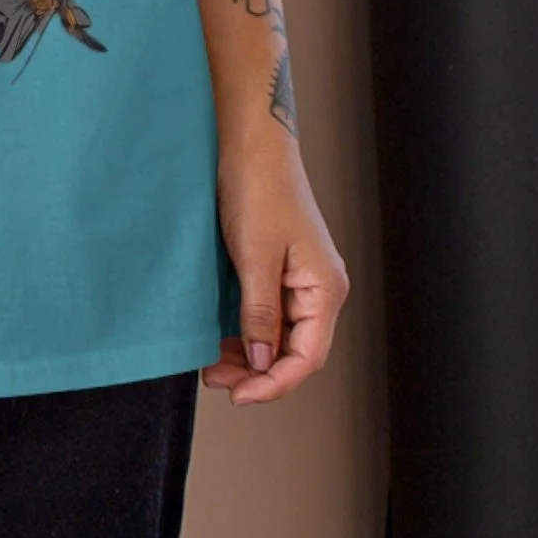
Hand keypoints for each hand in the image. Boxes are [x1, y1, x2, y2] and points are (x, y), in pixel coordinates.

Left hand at [200, 131, 348, 404]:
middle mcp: (318, 289)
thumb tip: (262, 362)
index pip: (307, 358)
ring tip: (212, 364)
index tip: (238, 395)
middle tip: (215, 380)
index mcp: (325, 289)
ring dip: (249, 355)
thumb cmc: (258, 189)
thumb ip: (259, 313)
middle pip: (294, 352)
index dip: (274, 383)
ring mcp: (299, 279)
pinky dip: (245, 331)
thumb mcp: (254, 256)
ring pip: (279, 336)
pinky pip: (267, 314)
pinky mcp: (278, 268)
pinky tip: (219, 338)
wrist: (251, 142)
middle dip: (257, 373)